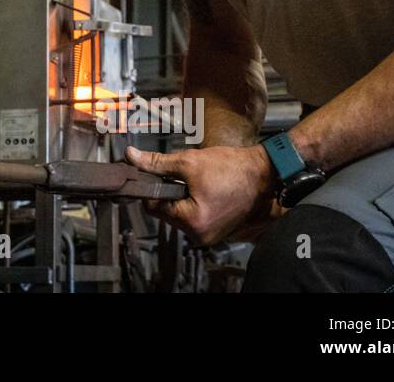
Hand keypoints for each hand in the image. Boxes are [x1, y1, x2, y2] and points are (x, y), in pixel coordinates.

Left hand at [125, 143, 276, 245]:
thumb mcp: (189, 162)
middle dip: (168, 191)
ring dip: (181, 197)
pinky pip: (193, 217)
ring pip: (179, 214)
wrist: (262, 172)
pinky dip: (193, 202)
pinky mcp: (216, 231)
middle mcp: (200, 236)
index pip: (153, 206)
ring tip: (197, 181)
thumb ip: (156, 162)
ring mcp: (209, 236)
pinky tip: (204, 189)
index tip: (153, 172)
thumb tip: (131, 157)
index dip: (151, 187)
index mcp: (192, 222)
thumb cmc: (232, 168)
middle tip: (182, 174)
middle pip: (165, 212)